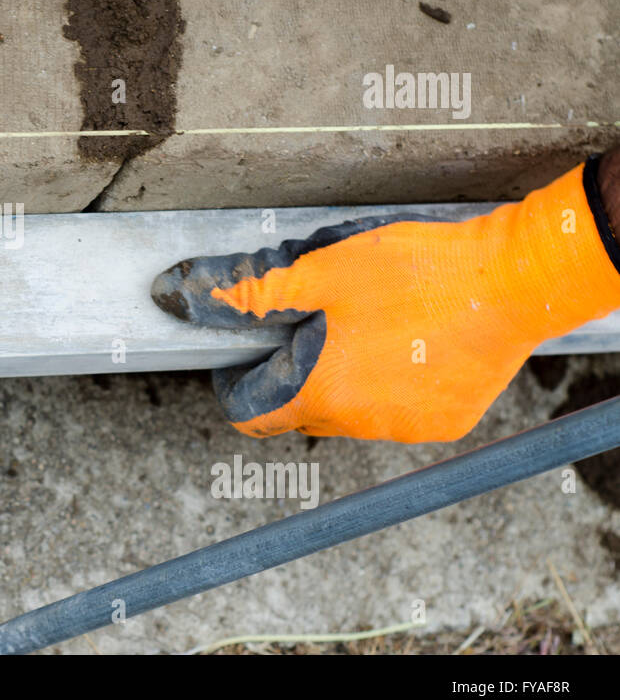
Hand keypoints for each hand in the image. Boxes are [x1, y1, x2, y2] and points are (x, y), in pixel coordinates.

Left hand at [151, 160, 619, 442]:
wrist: (512, 281)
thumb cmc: (416, 272)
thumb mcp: (320, 271)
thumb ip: (252, 293)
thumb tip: (186, 297)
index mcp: (319, 391)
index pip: (251, 415)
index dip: (237, 384)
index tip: (241, 356)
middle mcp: (358, 423)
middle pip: (299, 410)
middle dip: (291, 374)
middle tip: (309, 324)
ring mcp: (405, 428)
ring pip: (348, 412)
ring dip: (341, 379)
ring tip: (364, 326)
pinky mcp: (445, 422)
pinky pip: (395, 411)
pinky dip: (387, 386)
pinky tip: (405, 343)